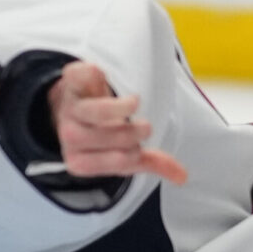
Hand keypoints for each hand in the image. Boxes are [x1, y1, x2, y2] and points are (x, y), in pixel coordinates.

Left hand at [47, 61, 187, 185]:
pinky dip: (93, 75)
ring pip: (93, 112)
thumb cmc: (102, 133)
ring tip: (135, 103)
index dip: (134, 155)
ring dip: (119, 107)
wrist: (71, 106)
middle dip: (132, 132)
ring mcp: (70, 108)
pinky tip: (104, 77)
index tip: (139, 148)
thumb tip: (183, 176)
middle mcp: (70, 138)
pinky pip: (79, 78)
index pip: (115, 162)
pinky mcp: (71, 82)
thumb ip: (152, 163)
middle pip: (105, 137)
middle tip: (144, 127)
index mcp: (80, 162)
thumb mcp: (124, 152)